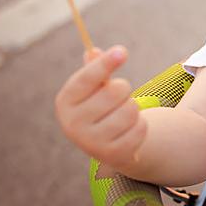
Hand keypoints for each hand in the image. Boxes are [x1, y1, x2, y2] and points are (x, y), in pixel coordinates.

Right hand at [54, 46, 146, 167]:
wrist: (108, 145)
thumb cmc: (100, 106)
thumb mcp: (94, 87)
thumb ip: (95, 68)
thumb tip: (93, 51)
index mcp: (65, 101)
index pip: (86, 78)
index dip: (105, 63)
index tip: (122, 51)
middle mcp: (72, 123)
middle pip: (114, 91)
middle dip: (124, 89)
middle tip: (119, 96)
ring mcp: (91, 142)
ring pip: (130, 109)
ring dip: (133, 107)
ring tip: (123, 113)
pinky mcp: (113, 154)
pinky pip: (140, 128)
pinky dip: (140, 124)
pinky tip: (129, 129)